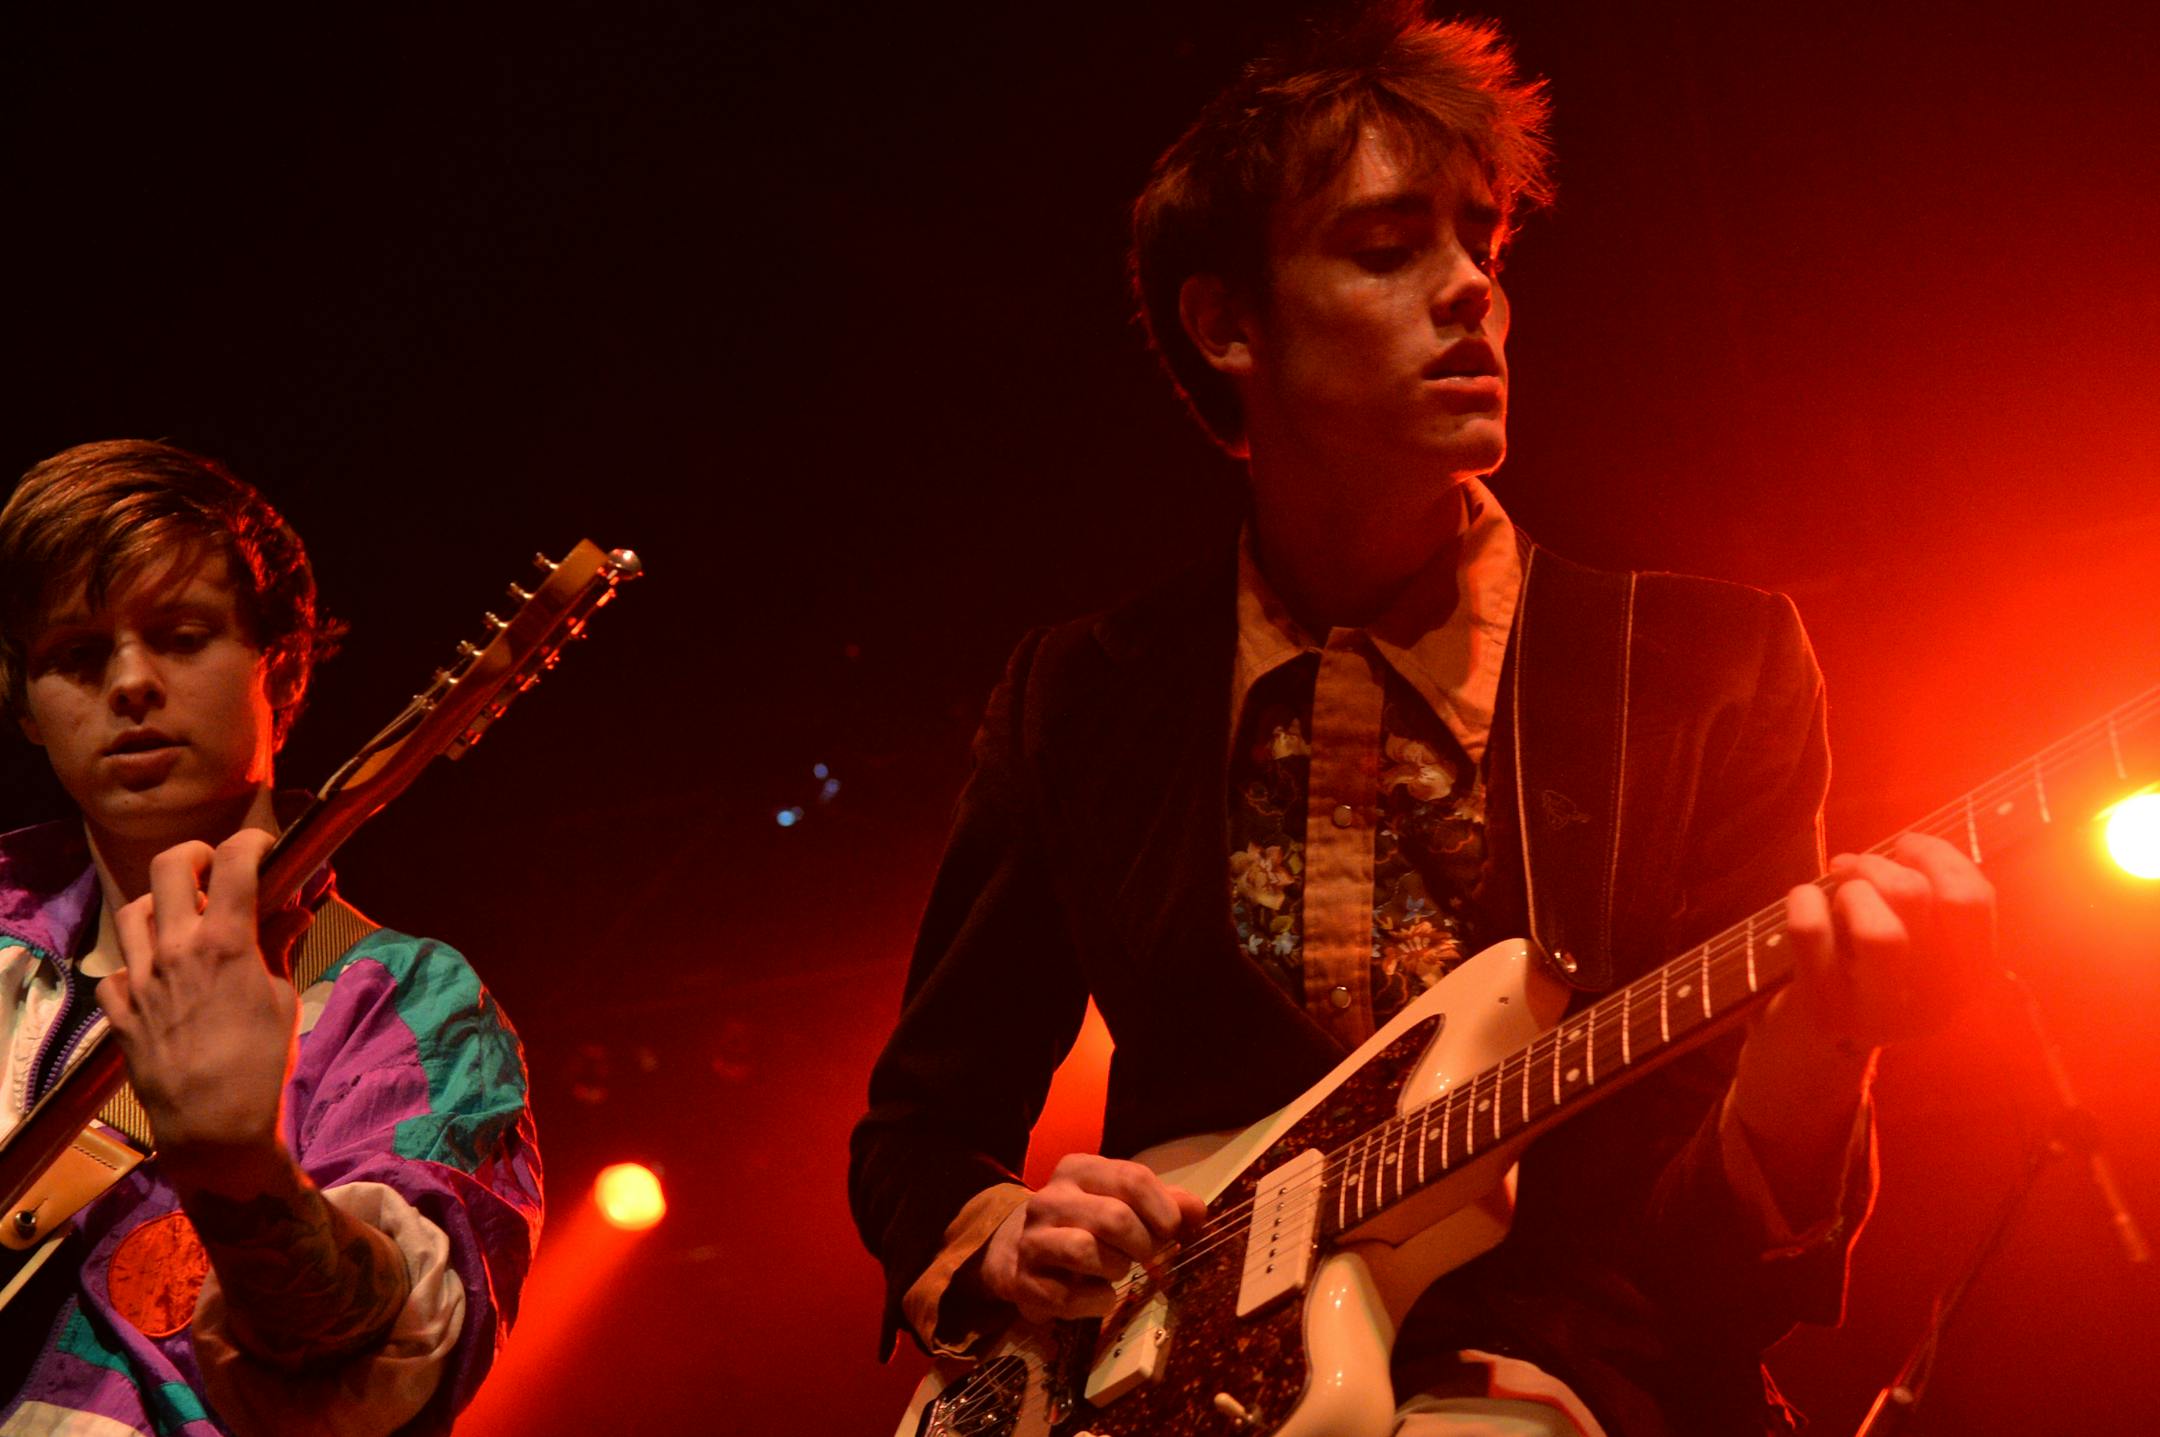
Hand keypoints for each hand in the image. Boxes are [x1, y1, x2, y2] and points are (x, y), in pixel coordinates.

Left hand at [97, 829, 304, 1178]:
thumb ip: (280, 947)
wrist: (213, 1125)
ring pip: (133, 911)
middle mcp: (175, 949)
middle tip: (213, 869)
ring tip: (181, 920)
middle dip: (196, 856)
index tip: (265, 847)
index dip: (252, 842)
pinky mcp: (120, 1011)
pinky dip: (136, 965)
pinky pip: (118, 970)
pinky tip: (157, 979)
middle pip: (170, 867)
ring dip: (159, 906)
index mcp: (224, 942)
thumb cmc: (261, 1064)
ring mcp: (141, 979)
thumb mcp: (283, 999)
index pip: (234, 862)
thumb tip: (295, 910)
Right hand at [977, 1153, 1206, 1322]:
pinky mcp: (1024, 1282)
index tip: (1171, 1229)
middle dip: (1143, 1244)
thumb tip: (1198, 1211)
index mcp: (1077, 1170)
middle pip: (1115, 1218)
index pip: (1133, 1179)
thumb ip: (1164, 1203)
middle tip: (1147, 1254)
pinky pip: (1069, 1296)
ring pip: (1086, 1252)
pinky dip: (1096, 1301)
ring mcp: (1032, 1240)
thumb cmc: (1087, 1224)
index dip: (1164, 1209)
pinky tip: (1098, 1295)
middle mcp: (1049, 1199)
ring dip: (1116, 1268)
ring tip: (1117, 1269)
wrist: (1023, 1254)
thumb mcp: (1122, 1202)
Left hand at [1778, 831, 1997, 1050]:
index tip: (1906, 844)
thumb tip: (1910, 845)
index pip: (1972, 901)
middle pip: (1917, 901)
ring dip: (1850, 890)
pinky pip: (1812, 932)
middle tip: (1856, 867)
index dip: (1937, 856)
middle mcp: (1932, 1004)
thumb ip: (1928, 896)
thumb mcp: (1916, 938)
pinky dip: (1803, 899)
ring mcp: (1877, 1014)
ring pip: (1876, 930)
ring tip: (1837, 888)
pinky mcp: (1824, 1013)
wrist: (1814, 1040)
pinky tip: (1805, 901)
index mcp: (1968, 979)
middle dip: (1880, 866)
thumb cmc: (1868, 966)